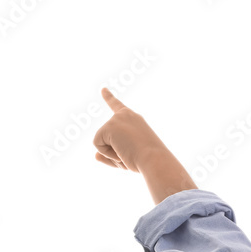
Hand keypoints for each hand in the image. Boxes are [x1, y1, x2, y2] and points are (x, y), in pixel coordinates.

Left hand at [93, 87, 197, 203]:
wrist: (155, 160)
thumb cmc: (148, 162)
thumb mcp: (128, 159)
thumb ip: (110, 156)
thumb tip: (95, 156)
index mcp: (135, 120)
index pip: (118, 107)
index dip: (109, 98)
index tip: (102, 89)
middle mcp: (125, 116)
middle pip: (107, 137)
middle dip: (113, 153)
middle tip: (132, 157)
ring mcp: (116, 119)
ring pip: (102, 142)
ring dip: (112, 154)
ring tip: (129, 155)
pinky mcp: (109, 127)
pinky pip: (97, 145)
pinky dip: (107, 154)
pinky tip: (121, 153)